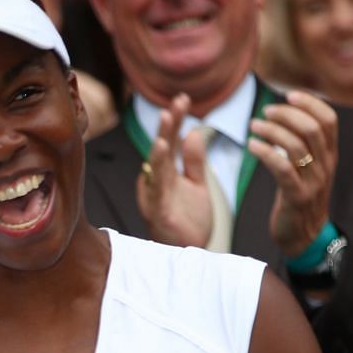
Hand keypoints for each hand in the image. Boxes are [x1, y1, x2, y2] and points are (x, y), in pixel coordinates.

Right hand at [135, 93, 213, 247]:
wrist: (190, 253)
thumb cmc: (188, 220)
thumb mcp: (197, 185)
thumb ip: (194, 161)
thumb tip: (194, 131)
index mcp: (165, 174)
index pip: (170, 142)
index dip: (175, 121)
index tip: (183, 99)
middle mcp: (155, 182)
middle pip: (161, 149)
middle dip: (168, 126)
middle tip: (176, 102)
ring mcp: (154, 197)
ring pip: (156, 168)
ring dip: (160, 147)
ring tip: (166, 125)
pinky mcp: (159, 213)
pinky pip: (157, 190)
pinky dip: (157, 173)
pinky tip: (160, 154)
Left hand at [253, 90, 337, 258]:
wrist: (304, 236)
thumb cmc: (299, 196)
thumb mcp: (309, 167)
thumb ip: (303, 143)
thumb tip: (287, 113)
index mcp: (329, 155)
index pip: (329, 119)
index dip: (310, 102)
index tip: (288, 95)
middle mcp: (325, 166)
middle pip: (312, 128)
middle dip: (286, 114)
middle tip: (265, 112)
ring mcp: (313, 182)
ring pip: (295, 146)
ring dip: (271, 131)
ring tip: (253, 126)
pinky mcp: (296, 197)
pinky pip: (282, 168)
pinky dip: (265, 152)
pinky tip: (252, 145)